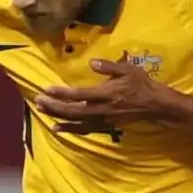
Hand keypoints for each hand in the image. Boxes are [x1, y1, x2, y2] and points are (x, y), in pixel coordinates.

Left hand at [33, 58, 174, 135]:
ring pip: (76, 122)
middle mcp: (102, 109)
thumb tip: (92, 62)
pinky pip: (83, 129)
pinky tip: (57, 128)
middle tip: (38, 101)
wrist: (154, 105)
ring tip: (42, 111)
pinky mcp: (104, 126)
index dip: (61, 93)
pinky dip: (69, 129)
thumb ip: (109, 66)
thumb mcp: (128, 69)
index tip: (46, 89)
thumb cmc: (141, 84)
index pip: (79, 95)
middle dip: (54, 106)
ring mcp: (102, 120)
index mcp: (106, 94)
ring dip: (57, 117)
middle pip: (72, 111)